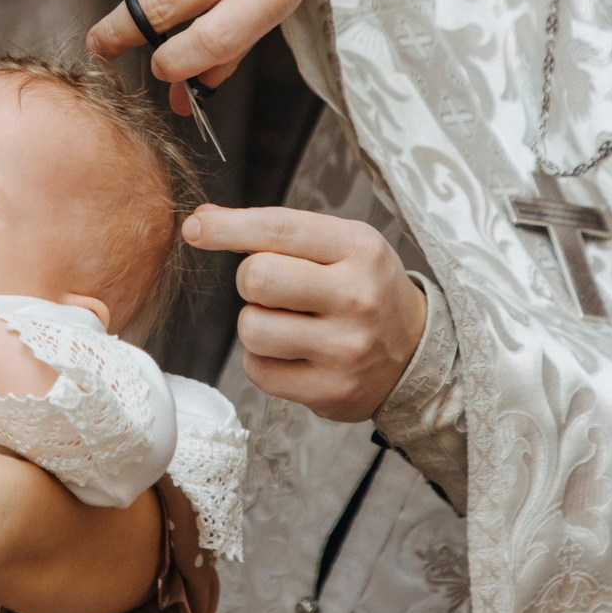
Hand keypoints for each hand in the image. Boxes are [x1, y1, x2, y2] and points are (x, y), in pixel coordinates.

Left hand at [186, 204, 425, 421]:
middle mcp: (357, 296)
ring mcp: (346, 348)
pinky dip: (262, 360)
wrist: (416, 352)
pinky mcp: (331, 391)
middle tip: (273, 289)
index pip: (277, 230)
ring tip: (286, 323)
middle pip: (256, 278)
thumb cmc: (362, 286)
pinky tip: (292, 353)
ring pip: (252, 328)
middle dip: (250, 281)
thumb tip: (201, 222)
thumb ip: (274, 230)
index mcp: (359, 248)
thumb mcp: (337, 245)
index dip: (227, 228)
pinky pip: (258, 371)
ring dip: (255, 324)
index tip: (195, 229)